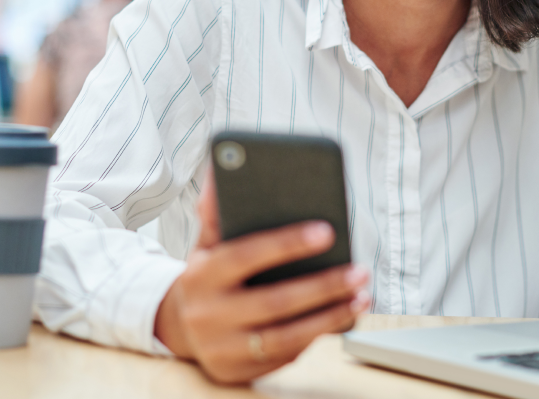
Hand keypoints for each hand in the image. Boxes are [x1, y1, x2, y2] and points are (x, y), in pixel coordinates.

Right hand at [154, 172, 369, 383]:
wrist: (177, 325)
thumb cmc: (206, 273)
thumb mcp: (206, 241)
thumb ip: (218, 208)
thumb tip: (223, 166)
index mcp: (201, 275)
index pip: (246, 255)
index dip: (287, 243)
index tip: (327, 230)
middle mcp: (208, 315)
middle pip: (274, 302)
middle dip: (323, 285)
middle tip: (360, 270)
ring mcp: (223, 349)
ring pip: (285, 337)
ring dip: (330, 316)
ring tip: (361, 295)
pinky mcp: (238, 373)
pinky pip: (285, 356)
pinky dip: (316, 336)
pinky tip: (342, 316)